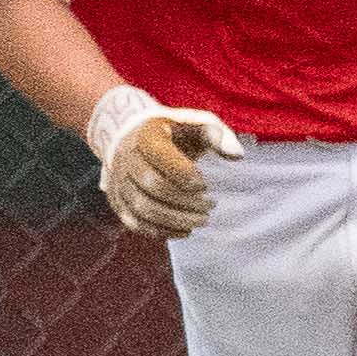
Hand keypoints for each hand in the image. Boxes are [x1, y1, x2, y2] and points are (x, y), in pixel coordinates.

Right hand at [87, 86, 244, 238]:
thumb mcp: (198, 124)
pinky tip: (185, 229)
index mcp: (146, 136)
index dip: (186, 174)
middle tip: (211, 204)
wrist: (133, 135)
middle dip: (187, 200)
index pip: (161, 157)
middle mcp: (126, 158)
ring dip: (176, 220)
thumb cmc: (175, 132)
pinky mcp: (118, 200)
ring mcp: (119, 181)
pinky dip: (161, 231)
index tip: (205, 183)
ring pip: (143, 209)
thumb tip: (238, 156)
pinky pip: (135, 222)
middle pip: (153, 186)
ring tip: (202, 219)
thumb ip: (219, 136)